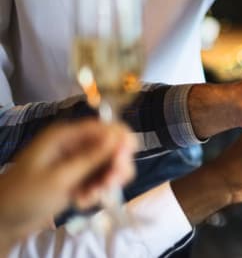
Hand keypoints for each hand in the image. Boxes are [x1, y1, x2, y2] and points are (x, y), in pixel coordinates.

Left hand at [0, 120, 135, 244]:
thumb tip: (119, 136)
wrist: (4, 220)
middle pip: (112, 147)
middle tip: (108, 185)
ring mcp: (77, 163)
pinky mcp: (78, 179)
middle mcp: (75, 145)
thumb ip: (91, 157)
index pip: (105, 128)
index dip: (121, 141)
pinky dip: (95, 193)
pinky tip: (80, 203)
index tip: (123, 161)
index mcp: (67, 136)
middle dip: (115, 167)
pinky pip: (99, 181)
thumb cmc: (25, 194)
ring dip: (105, 183)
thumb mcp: (59, 177)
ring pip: (109, 166)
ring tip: (90, 198)